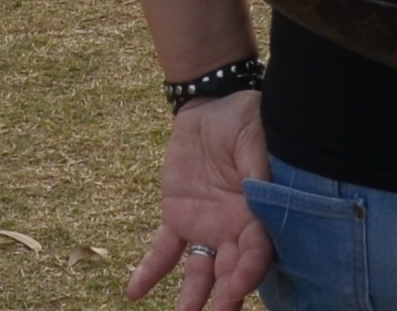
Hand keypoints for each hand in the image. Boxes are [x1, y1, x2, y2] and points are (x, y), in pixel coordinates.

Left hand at [125, 92, 268, 310]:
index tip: (237, 288)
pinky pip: (163, 251)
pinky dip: (149, 271)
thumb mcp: (254, 140)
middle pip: (231, 272)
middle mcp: (234, 231)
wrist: (212, 106)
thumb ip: (257, 170)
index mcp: (259, 215)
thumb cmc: (245, 121)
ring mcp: (205, 228)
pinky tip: (134, 292)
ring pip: (199, 271)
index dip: (249, 272)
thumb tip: (261, 194)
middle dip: (225, 296)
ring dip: (192, 297)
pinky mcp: (177, 218)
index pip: (257, 252)